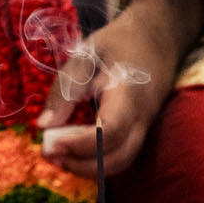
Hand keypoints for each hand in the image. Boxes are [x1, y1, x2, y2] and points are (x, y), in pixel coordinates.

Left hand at [34, 0, 203, 178]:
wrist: (159, 36)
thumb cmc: (120, 41)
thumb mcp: (86, 53)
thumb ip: (66, 88)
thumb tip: (44, 125)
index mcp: (128, 94)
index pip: (109, 131)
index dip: (79, 144)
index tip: (49, 143)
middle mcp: (142, 117)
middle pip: (118, 158)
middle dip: (81, 165)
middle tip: (48, 154)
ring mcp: (146, 126)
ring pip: (122, 161)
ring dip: (89, 166)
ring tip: (57, 155)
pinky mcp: (141, 130)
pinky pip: (122, 153)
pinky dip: (98, 160)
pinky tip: (73, 150)